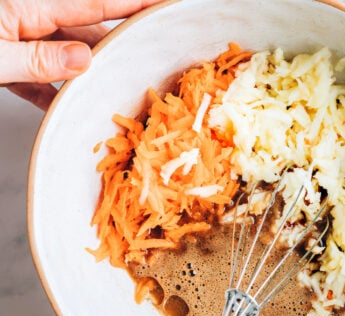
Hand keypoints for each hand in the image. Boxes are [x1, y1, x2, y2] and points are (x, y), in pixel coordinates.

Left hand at [0, 0, 163, 109]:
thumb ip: (38, 60)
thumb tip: (84, 60)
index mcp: (28, 6)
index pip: (95, 4)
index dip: (133, 4)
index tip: (162, 6)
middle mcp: (28, 17)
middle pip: (86, 32)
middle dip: (112, 52)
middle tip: (139, 68)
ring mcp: (18, 37)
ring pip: (65, 55)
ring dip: (82, 77)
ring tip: (101, 97)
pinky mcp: (6, 58)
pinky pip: (39, 75)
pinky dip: (51, 92)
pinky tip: (59, 108)